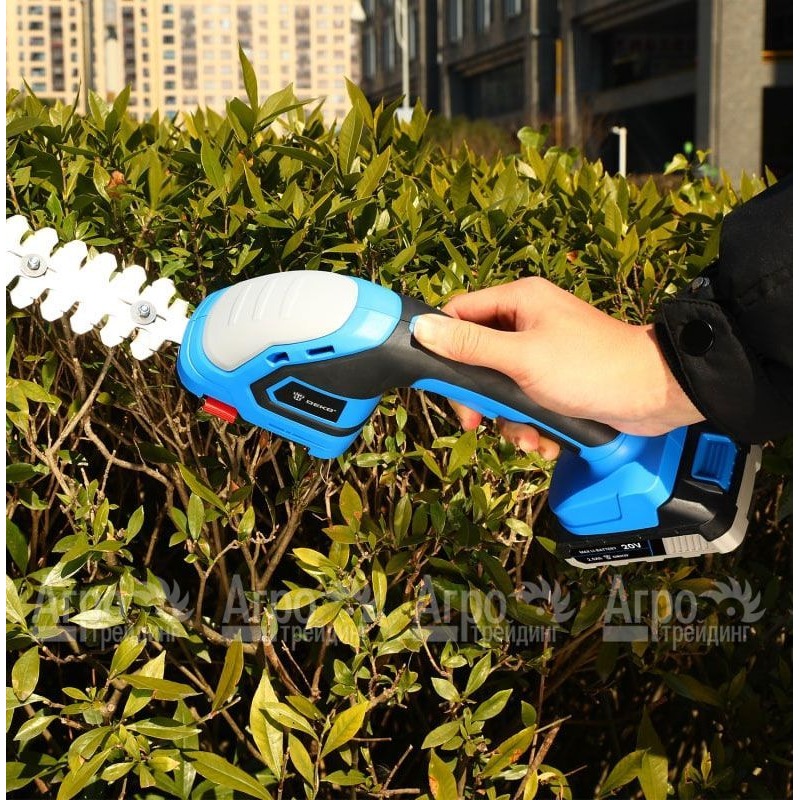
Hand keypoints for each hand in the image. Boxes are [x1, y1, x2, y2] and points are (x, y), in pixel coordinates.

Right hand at [411, 277, 702, 456]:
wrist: (656, 395)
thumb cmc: (589, 368)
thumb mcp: (521, 358)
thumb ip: (469, 345)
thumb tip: (420, 327)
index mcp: (518, 301)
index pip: (459, 315)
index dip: (445, 349)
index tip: (446, 385)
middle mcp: (527, 322)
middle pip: (477, 359)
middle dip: (482, 400)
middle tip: (479, 424)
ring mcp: (543, 353)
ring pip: (501, 389)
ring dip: (511, 422)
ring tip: (530, 440)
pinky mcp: (558, 382)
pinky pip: (527, 403)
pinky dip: (534, 426)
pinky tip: (548, 441)